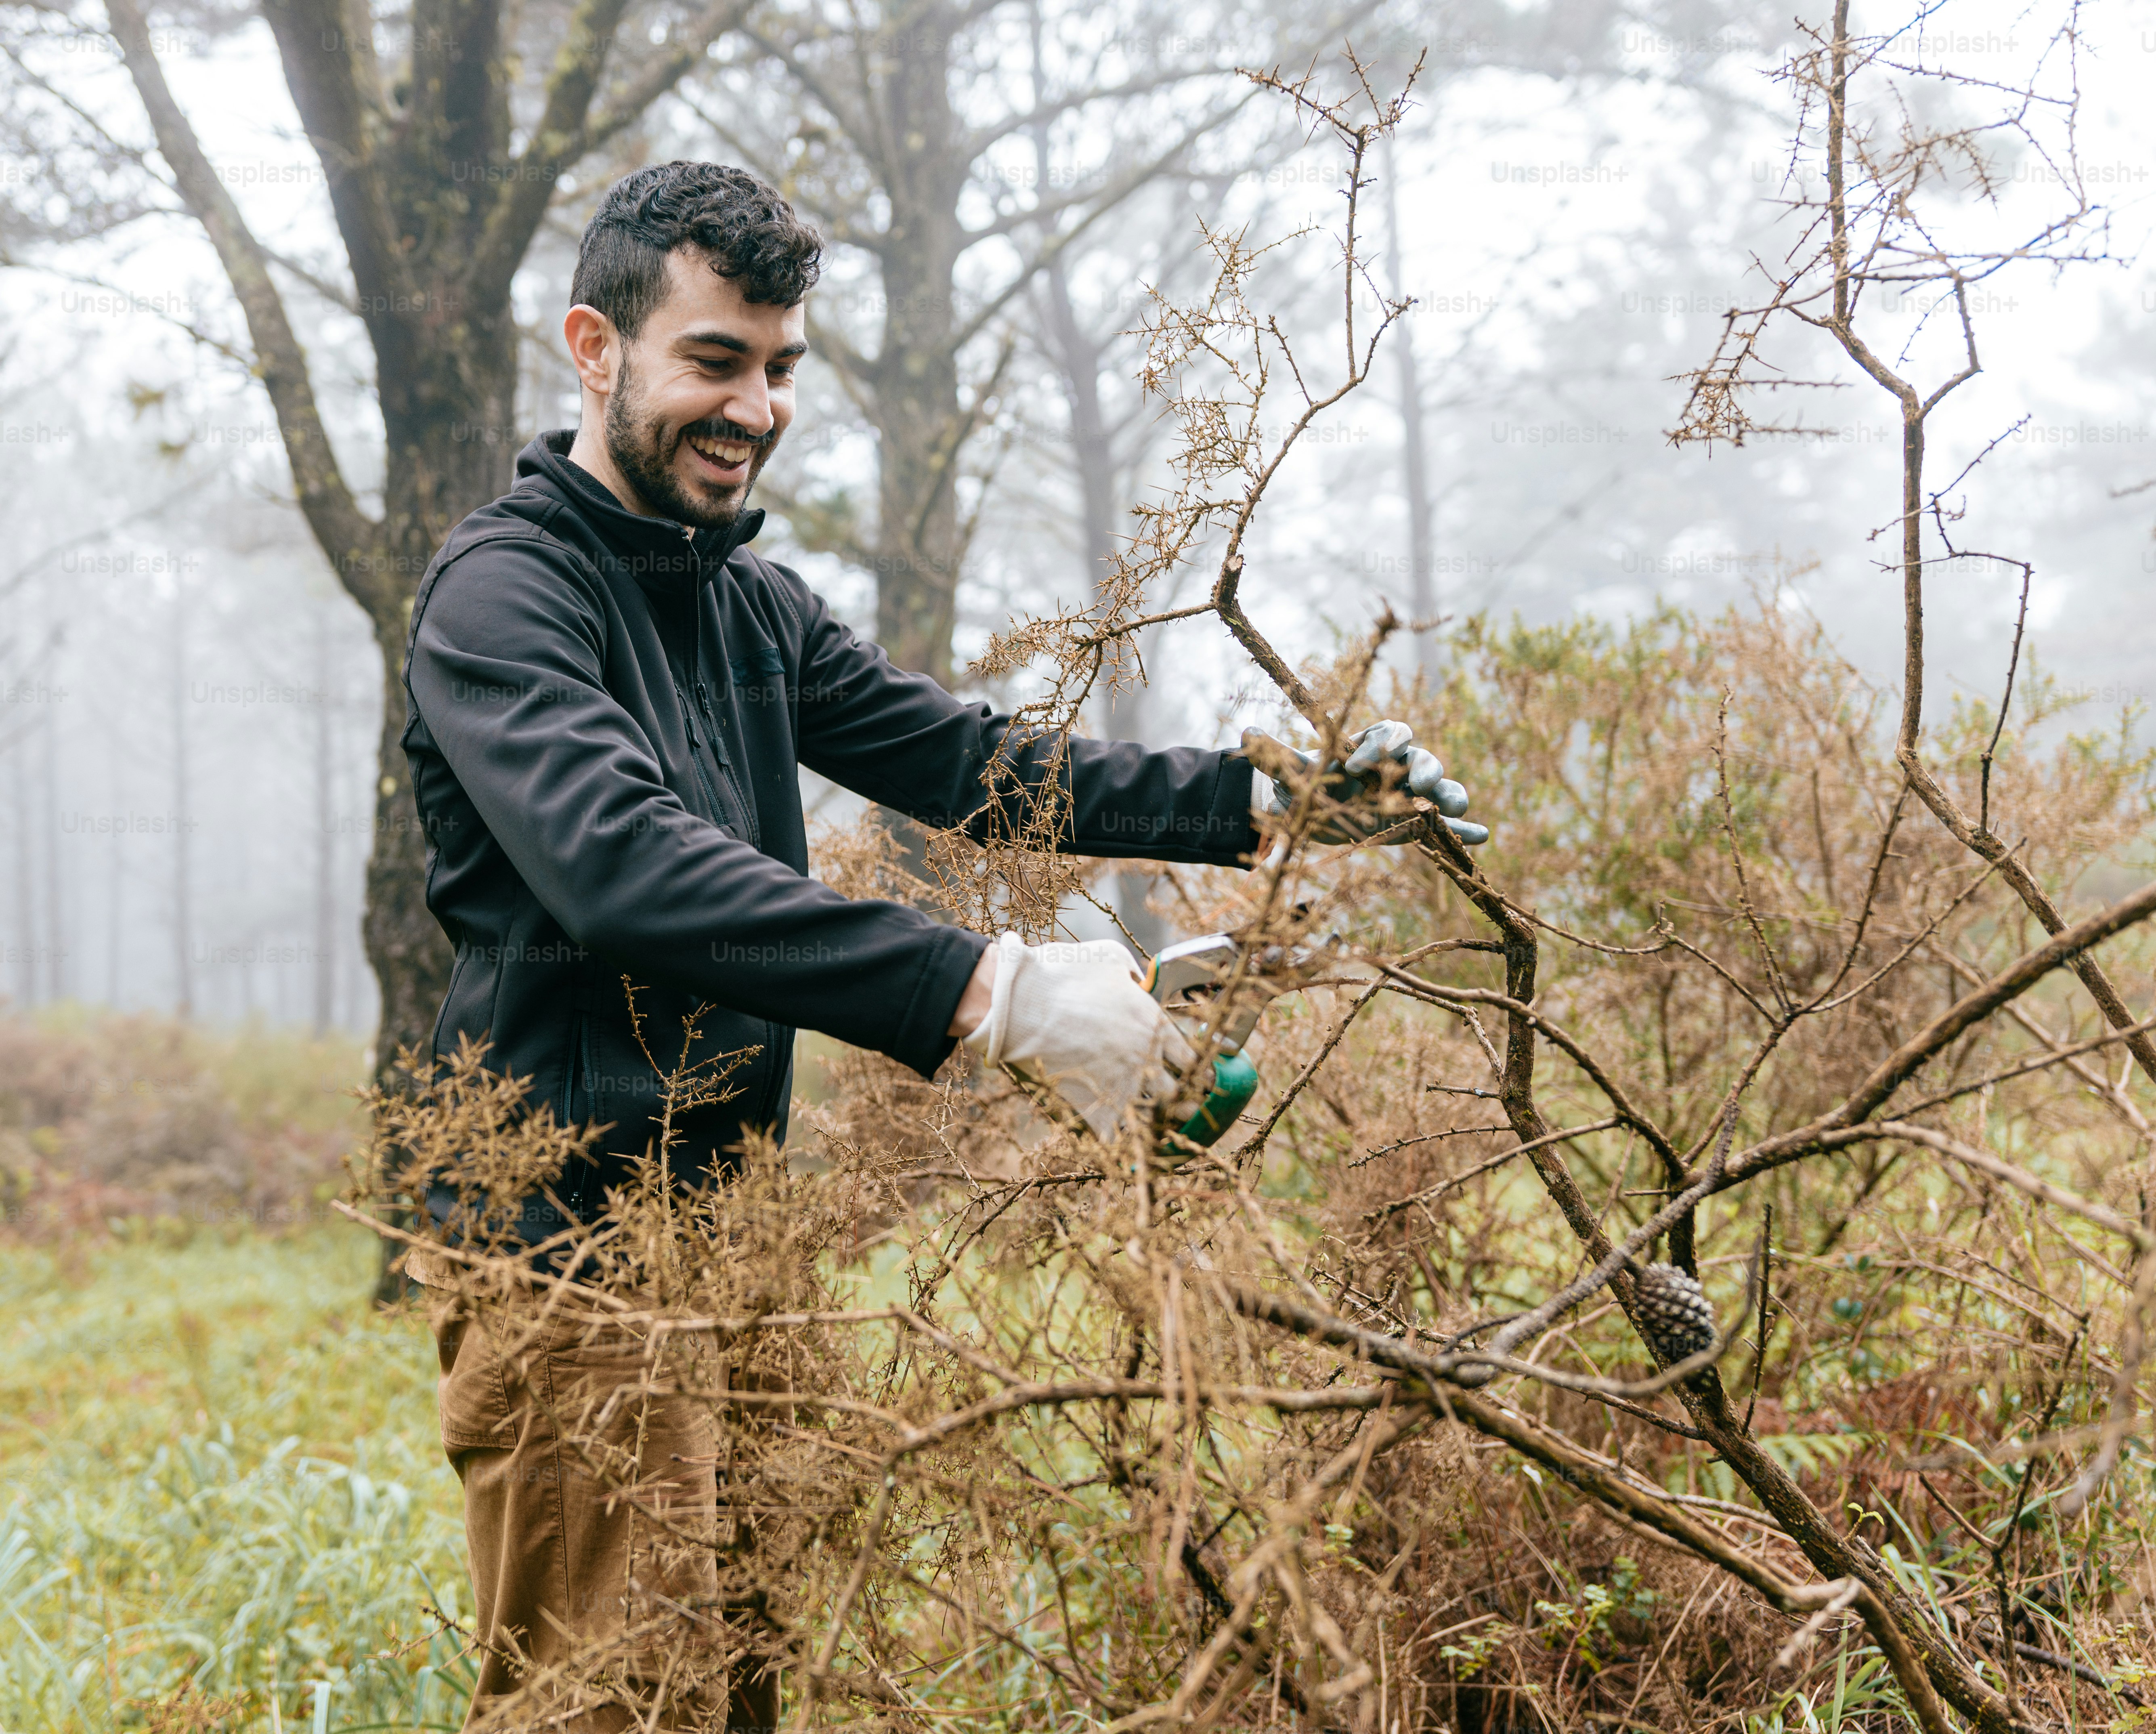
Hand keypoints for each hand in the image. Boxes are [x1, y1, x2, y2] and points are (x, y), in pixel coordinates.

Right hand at [961, 934, 1195, 1138]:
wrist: (1022, 1002)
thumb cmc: (1064, 974)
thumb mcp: (1109, 958)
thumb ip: (1132, 971)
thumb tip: (1137, 978)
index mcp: (1154, 1024)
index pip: (1192, 1058)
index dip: (1193, 1068)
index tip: (1191, 1074)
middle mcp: (1146, 1059)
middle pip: (1179, 1094)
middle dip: (1182, 1101)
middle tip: (1180, 1106)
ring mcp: (1122, 1086)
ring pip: (1153, 1119)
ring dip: (1155, 1123)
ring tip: (1153, 1126)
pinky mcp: (1094, 1107)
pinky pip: (1116, 1138)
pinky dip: (1118, 1141)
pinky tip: (1118, 1140)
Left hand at [1248, 719, 1488, 844]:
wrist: (1313, 813)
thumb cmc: (1306, 785)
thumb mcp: (1290, 772)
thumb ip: (1273, 756)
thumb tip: (1244, 734)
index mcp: (1370, 746)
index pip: (1389, 732)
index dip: (1379, 745)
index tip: (1354, 768)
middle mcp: (1396, 766)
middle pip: (1422, 757)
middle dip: (1423, 767)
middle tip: (1415, 782)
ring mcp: (1411, 795)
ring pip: (1441, 787)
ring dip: (1451, 793)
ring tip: (1455, 807)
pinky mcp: (1418, 823)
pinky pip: (1448, 825)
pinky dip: (1466, 829)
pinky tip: (1482, 835)